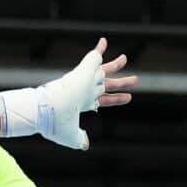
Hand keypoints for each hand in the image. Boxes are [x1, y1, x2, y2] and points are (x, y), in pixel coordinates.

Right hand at [0, 39, 134, 149]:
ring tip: (126, 59)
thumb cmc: (56, 123)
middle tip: (135, 80)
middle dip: (120, 83)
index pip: (101, 101)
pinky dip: (99, 49)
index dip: (114, 100)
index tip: (126, 99)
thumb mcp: (70, 135)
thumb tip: (85, 145)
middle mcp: (84, 89)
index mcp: (82, 102)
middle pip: (107, 85)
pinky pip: (94, 57)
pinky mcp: (85, 70)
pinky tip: (104, 41)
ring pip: (105, 71)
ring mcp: (85, 80)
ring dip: (116, 64)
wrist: (51, 109)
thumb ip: (79, 139)